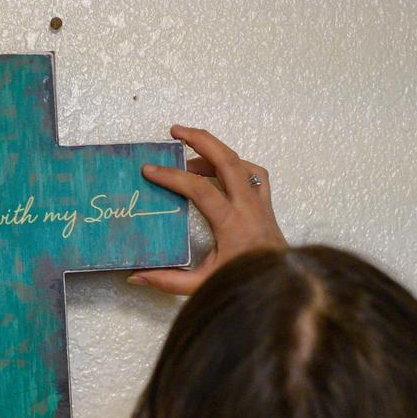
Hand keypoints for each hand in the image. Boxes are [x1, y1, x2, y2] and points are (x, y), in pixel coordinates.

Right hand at [129, 125, 285, 294]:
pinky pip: (253, 173)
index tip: (150, 171)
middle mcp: (248, 207)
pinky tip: (218, 171)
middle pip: (227, 160)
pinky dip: (235, 164)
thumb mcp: (202, 286)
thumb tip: (136, 276)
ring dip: (215, 151)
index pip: (200, 189)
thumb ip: (168, 281)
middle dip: (200, 139)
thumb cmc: (242, 284)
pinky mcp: (266, 205)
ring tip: (190, 152)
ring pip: (241, 163)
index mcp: (232, 223)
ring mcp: (260, 203)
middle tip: (174, 131)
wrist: (280, 286)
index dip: (173, 177)